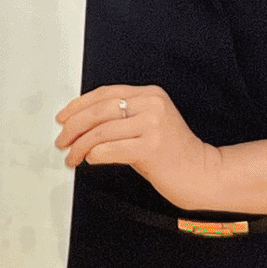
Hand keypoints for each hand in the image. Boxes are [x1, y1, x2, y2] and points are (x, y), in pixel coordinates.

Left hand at [56, 84, 223, 211]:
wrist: (203, 173)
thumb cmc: (173, 153)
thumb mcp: (148, 125)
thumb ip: (122, 117)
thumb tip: (81, 123)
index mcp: (150, 95)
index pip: (105, 94)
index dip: (78, 105)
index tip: (63, 117)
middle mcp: (152, 105)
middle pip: (100, 110)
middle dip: (74, 126)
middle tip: (62, 139)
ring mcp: (154, 125)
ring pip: (102, 131)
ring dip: (81, 145)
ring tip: (73, 155)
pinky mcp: (152, 146)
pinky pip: (112, 149)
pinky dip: (95, 155)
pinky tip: (89, 160)